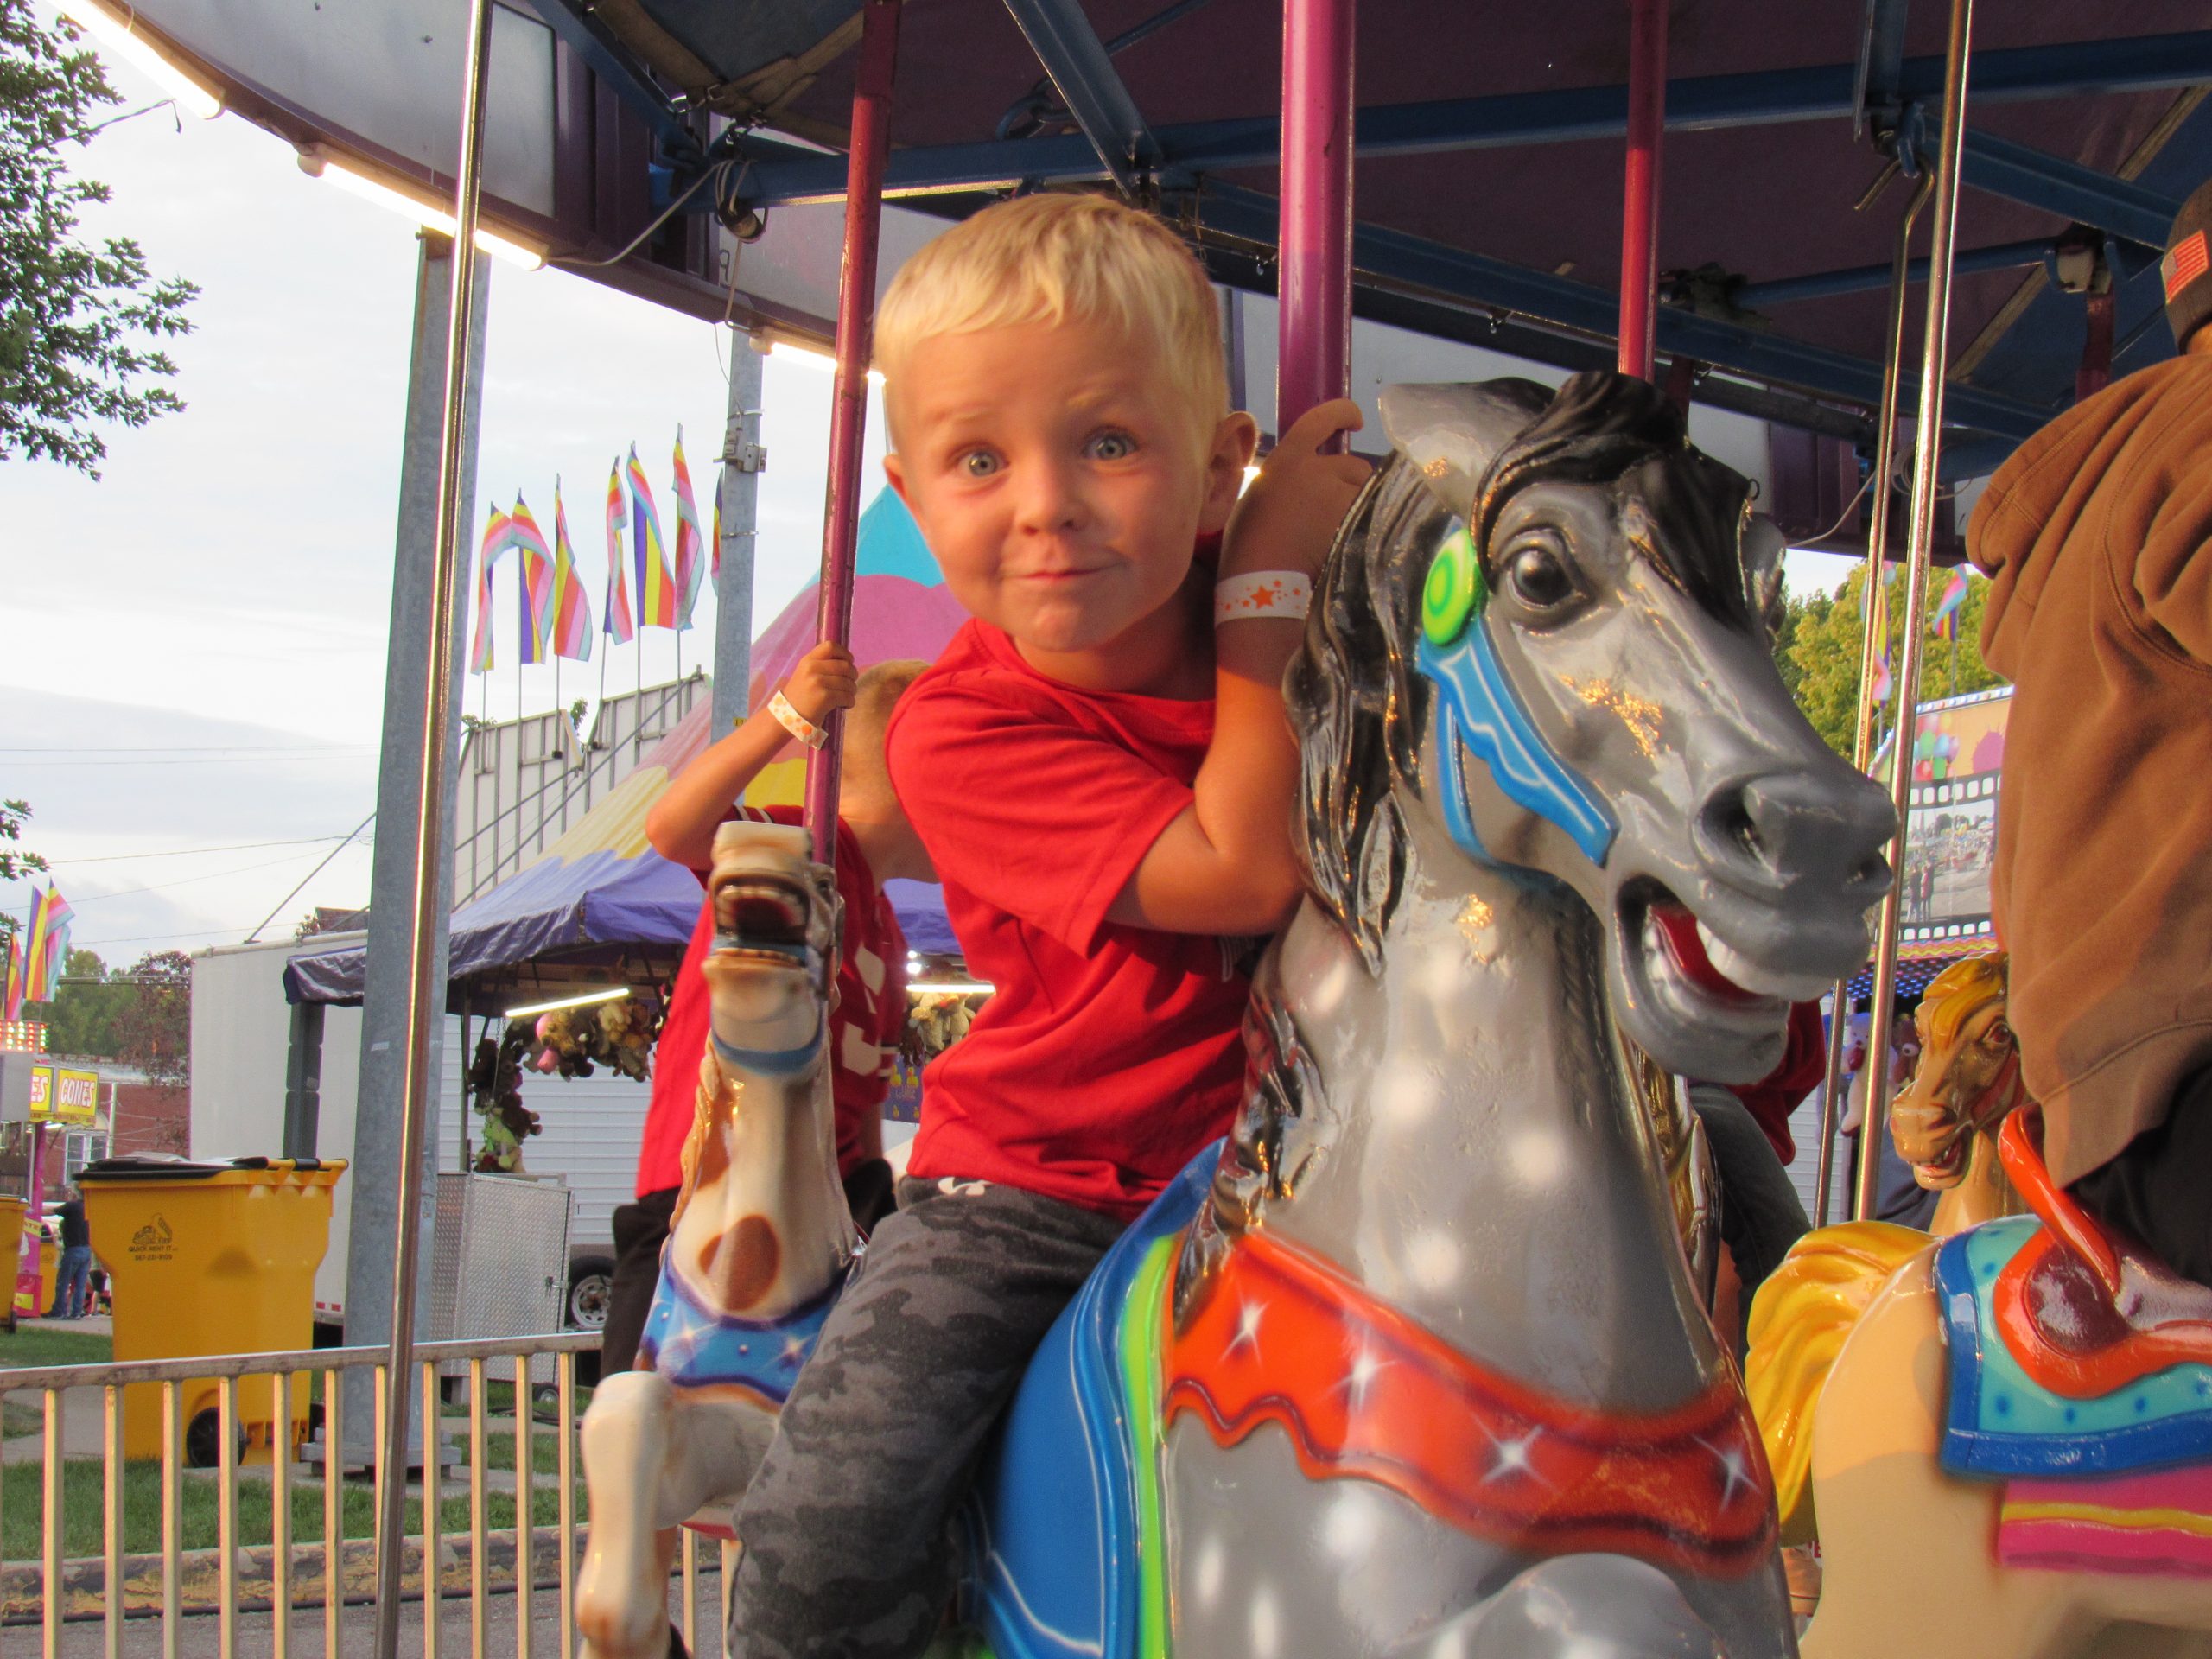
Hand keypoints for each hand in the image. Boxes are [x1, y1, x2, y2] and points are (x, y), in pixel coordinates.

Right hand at [781, 642, 857, 724]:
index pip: (831, 646)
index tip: (849, 662)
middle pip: (845, 666)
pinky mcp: (824, 697)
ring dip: (852, 690)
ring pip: (848, 682)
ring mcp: (817, 682)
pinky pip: (847, 696)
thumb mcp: (805, 673)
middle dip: (853, 675)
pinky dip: (850, 701)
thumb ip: (821, 664)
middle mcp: (812, 668)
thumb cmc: (801, 695)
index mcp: (808, 660)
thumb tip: (847, 661)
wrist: (788, 716)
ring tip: (847, 695)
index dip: (845, 653)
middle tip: (850, 683)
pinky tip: (845, 704)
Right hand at [1220, 399, 1371, 583]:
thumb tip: (1302, 478)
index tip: (1356, 419)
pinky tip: (1349, 544)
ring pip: (1365, 491)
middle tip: (1336, 511)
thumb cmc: (1248, 546)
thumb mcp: (1256, 497)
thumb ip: (1283, 480)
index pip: (1320, 420)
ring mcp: (1339, 496)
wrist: (1261, 582)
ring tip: (1339, 532)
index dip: (1342, 413)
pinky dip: (1367, 527)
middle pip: (1353, 464)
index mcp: (1286, 461)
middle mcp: (1316, 470)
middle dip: (1351, 482)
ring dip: (1359, 504)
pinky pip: (1372, 515)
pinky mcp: (1355, 521)